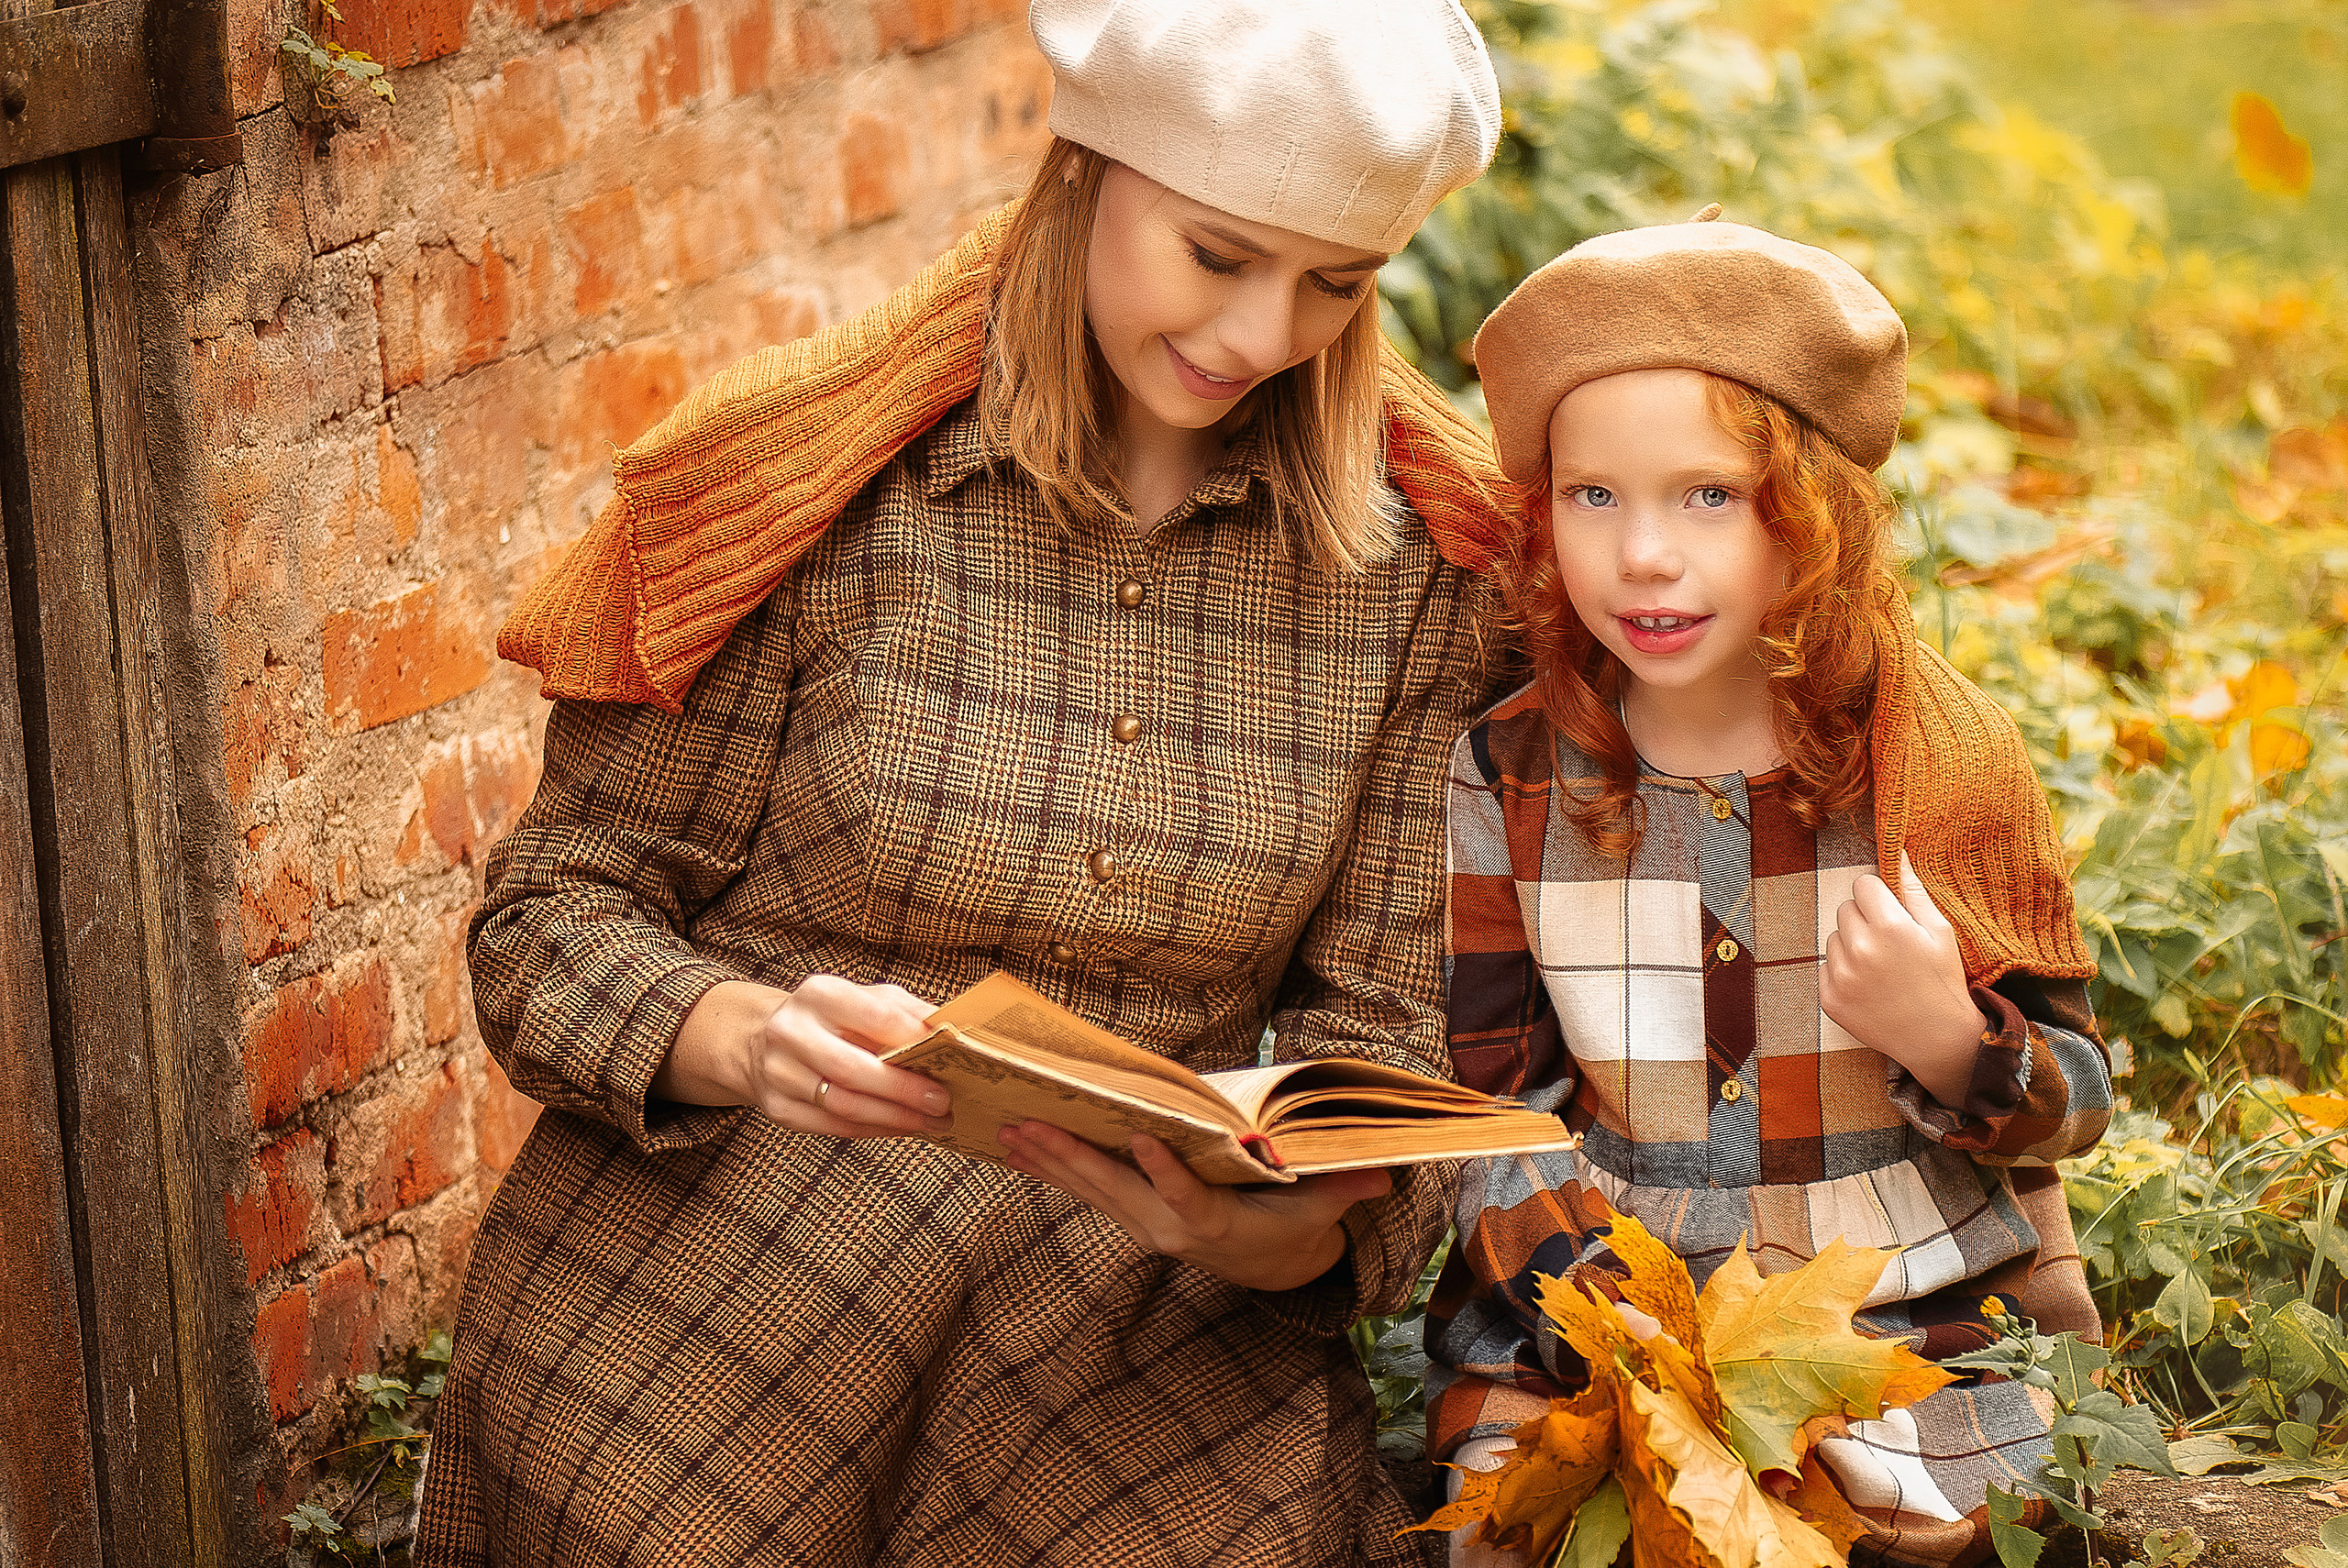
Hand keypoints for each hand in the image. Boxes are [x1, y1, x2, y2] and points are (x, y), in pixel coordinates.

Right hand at [654, 974, 950, 1137]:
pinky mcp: (779, 1108)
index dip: (914, 1041)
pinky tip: (902, 1127)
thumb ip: (907, 1012)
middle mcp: (791, 1031)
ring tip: (932, 1121)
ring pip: (844, 1105)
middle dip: (904, 1090)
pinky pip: (834, 1126)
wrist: (764, 1039)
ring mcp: (780, 1073)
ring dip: (895, 1118)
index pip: (874, 1017)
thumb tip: (956, 1031)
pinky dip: (875, 1130)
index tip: (950, 1057)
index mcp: (819, 994)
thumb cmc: (832, 1018)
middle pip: (854, 1069)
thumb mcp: (866, 999)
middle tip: (943, 1102)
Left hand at [996, 1122, 1389, 1292]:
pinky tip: (1016, 1145)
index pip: (1187, 1198)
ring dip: (1047, 1159)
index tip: (1143, 1138)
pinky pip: (1085, 1191)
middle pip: (1115, 1190)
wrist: (1270, 1267)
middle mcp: (1168, 1229)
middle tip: (1029, 1123)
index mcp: (1215, 1225)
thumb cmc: (1293, 1225)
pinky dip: (1051, 1167)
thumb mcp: (1319, 1210)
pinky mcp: (1129, 1218)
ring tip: (1006, 1127)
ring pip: (1089, 1190)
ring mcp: (1142, 1225)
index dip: (1165, 1171)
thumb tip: (1382, 1176)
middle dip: (1071, 1155)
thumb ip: (1340, 1190)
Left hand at [1819, 852, 1984, 1107]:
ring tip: (1881, 967)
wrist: (1937, 1039)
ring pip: (1834, 937)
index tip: (1891, 912)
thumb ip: (1914, 891)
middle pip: (1845, 908)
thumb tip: (1898, 853)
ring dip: (1852, 945)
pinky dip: (1842, 972)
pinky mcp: (1829, 998)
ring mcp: (1840, 976)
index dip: (1878, 896)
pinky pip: (1826, 966)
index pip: (1862, 884)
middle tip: (1889, 943)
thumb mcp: (1939, 931)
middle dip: (1865, 919)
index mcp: (1890, 927)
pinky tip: (1869, 986)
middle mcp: (1860, 949)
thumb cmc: (1943, 980)